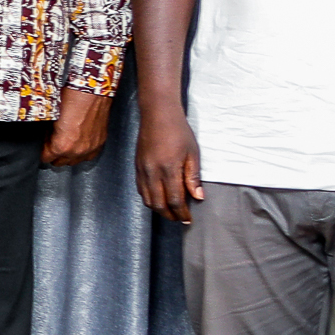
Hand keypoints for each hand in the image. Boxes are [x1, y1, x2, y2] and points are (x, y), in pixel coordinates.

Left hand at [42, 88, 113, 167]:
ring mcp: (90, 148)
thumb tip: (46, 138)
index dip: (42, 151)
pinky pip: (88, 155)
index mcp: (62, 145)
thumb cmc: (72, 98)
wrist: (93, 90)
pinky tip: (78, 142)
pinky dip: (82, 151)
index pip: (46, 158)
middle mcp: (77, 150)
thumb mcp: (51, 117)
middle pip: (59, 162)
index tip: (42, 145)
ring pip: (74, 161)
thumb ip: (48, 133)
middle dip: (54, 153)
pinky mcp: (100, 142)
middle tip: (52, 141)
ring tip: (65, 142)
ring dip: (68, 154)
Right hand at [135, 108, 205, 223]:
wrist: (157, 115)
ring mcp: (142, 170)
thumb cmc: (178, 131)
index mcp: (169, 169)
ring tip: (170, 211)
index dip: (182, 213)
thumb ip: (193, 177)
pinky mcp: (137, 167)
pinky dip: (149, 198)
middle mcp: (152, 173)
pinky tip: (158, 198)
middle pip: (158, 204)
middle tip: (179, 219)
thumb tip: (198, 197)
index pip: (175, 200)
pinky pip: (141, 190)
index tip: (188, 219)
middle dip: (169, 215)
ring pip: (147, 199)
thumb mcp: (192, 153)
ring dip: (158, 209)